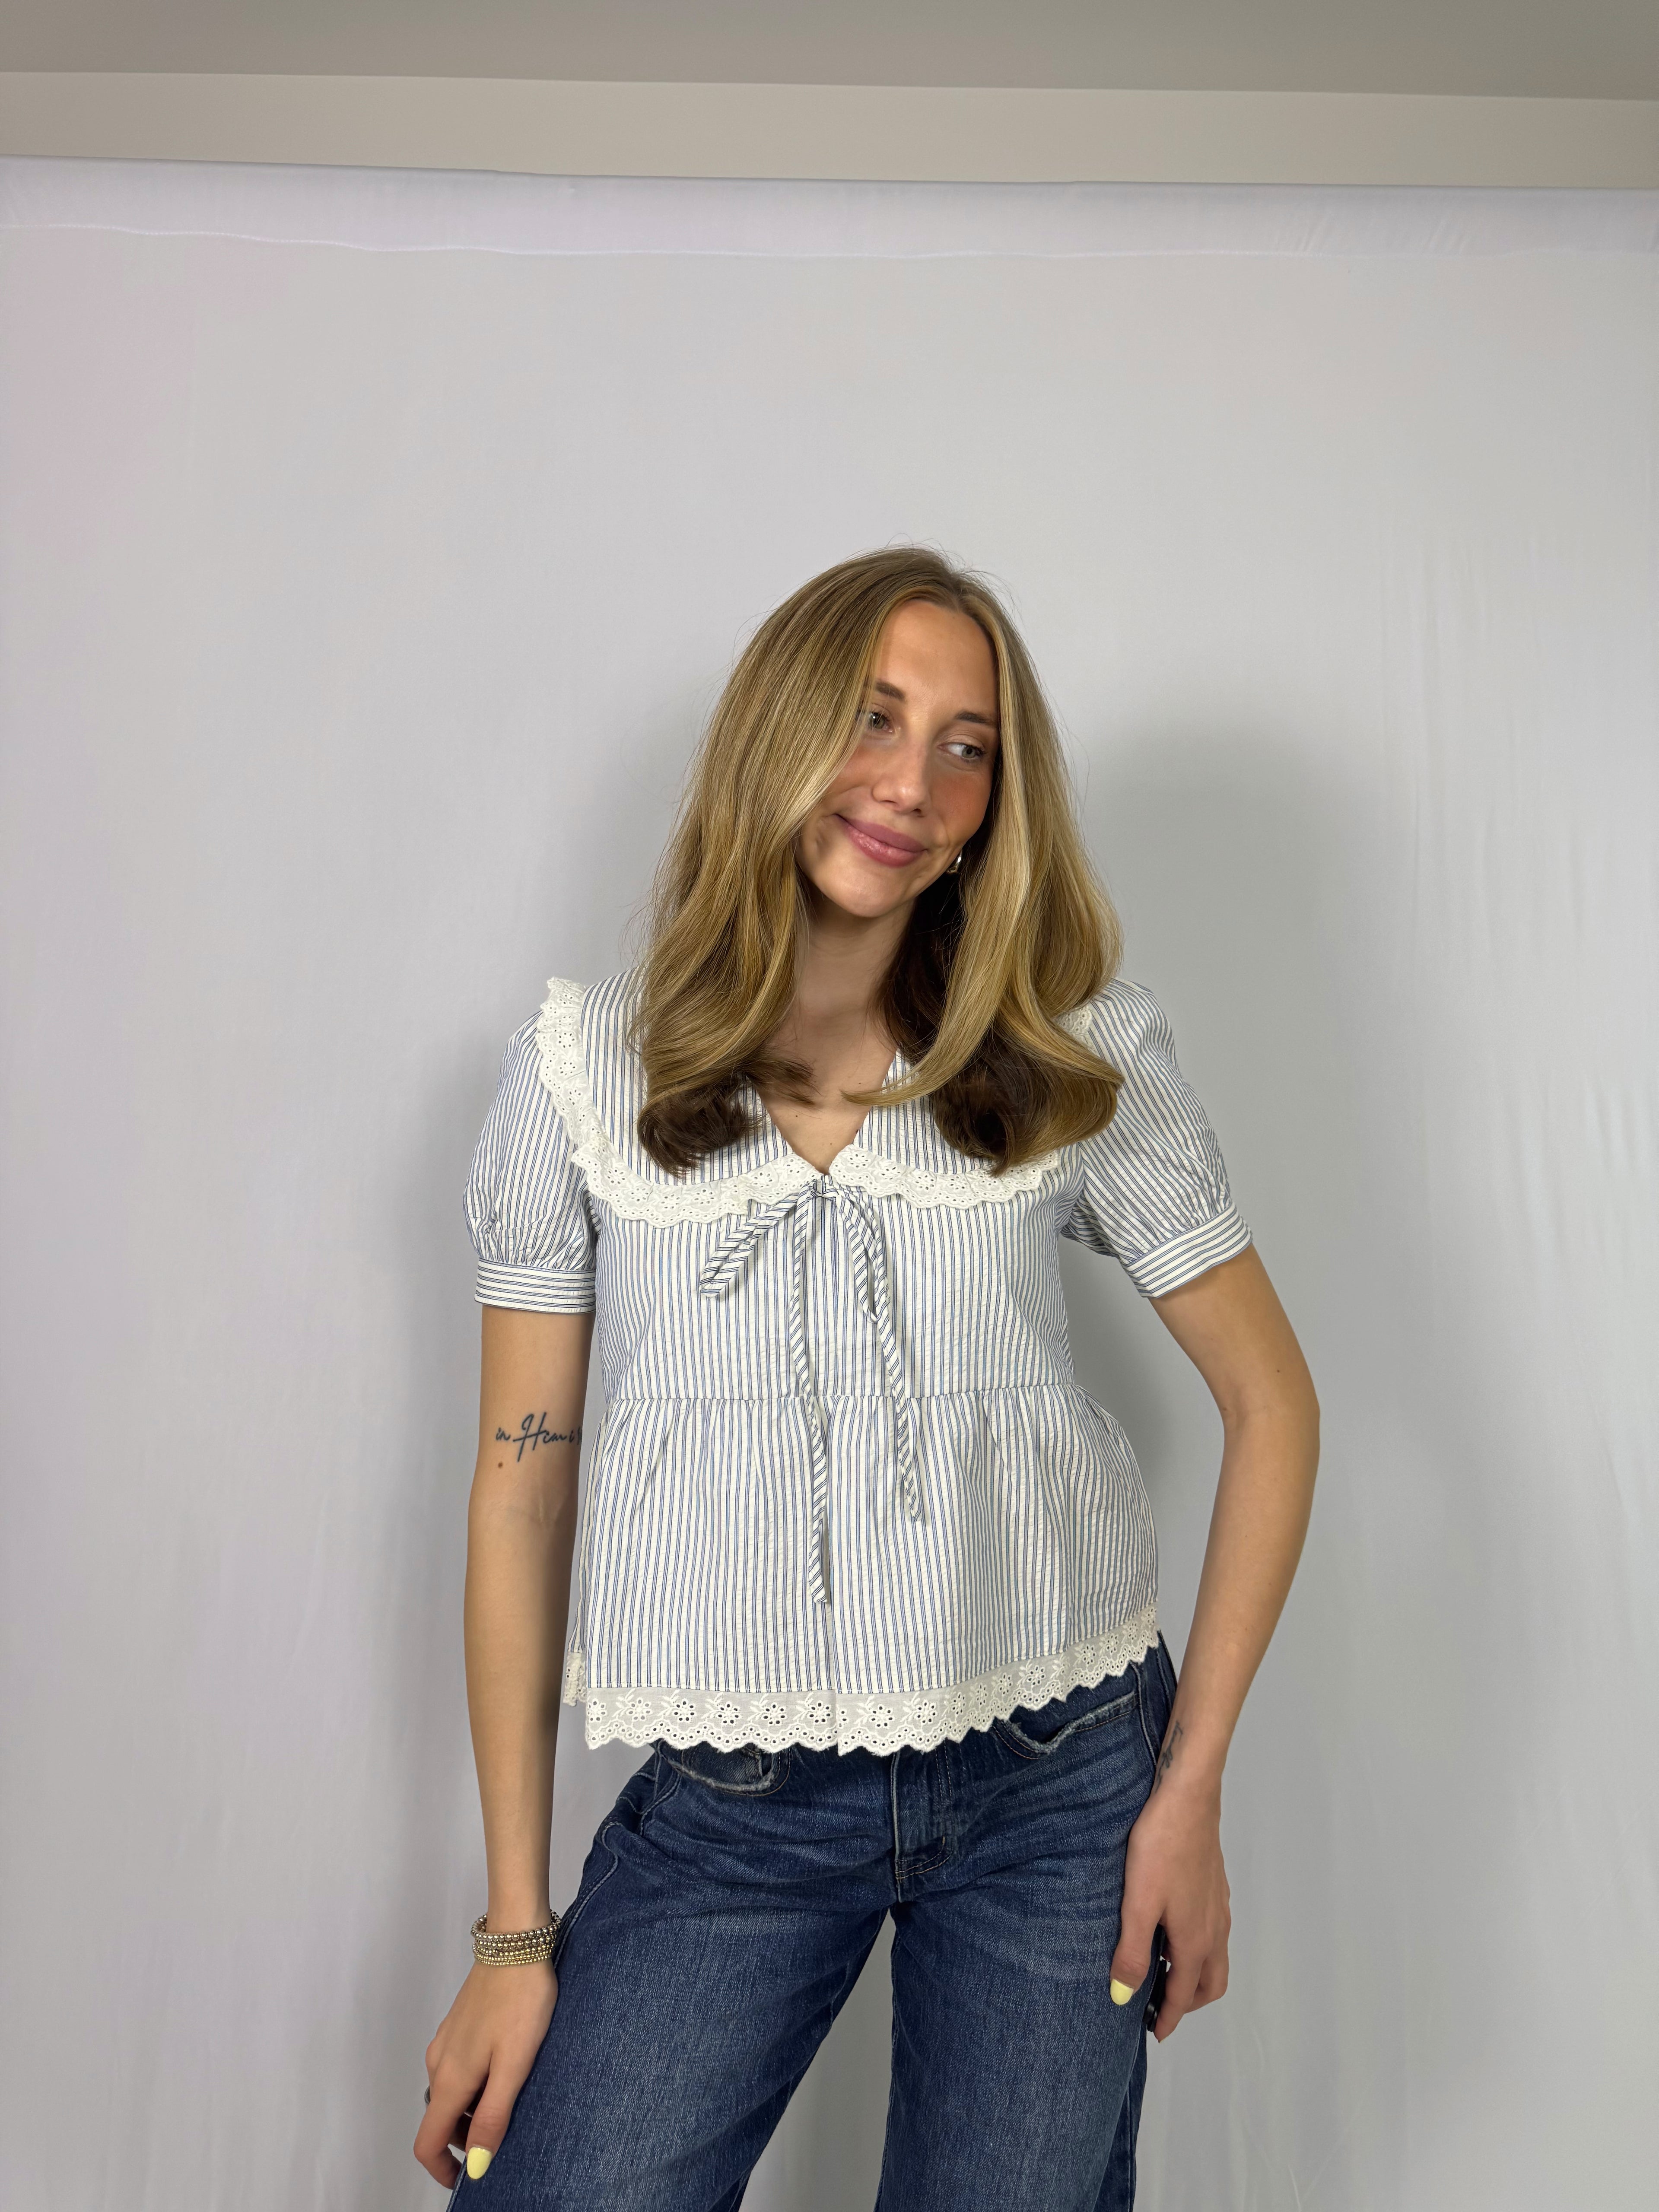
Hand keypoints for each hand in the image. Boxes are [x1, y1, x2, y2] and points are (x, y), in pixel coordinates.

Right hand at [414, 1959, 556, 2186]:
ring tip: (512, 2097)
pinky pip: (457, 2069)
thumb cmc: (520, 2001)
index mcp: (449, 2079)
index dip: (441, 2169)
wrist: (516, 1943)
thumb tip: (476, 2164)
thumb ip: (493, 2116)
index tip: (465, 2180)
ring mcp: (446, 2042)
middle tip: (503, 2136)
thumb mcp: (514, 2066)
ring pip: (450, 2093)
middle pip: (440, 2120)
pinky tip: (506, 2068)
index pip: (427, 2141)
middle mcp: (438, 2063)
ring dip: (471, 2109)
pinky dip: (474, 2083)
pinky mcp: (458, 2026)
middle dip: (464, 2139)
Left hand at [1110, 1765, 1230, 2043]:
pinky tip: (1173, 1929)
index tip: (1156, 2034)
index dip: (1170, 2018)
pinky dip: (1198, 1949)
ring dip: (1195, 1975)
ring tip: (1162, 1970)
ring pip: (1215, 1957)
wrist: (1188, 1797)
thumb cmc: (1161, 1846)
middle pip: (1211, 1983)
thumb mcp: (1138, 1902)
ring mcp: (1218, 1906)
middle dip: (1189, 2003)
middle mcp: (1214, 1928)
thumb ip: (1132, 1952)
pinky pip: (1214, 1933)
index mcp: (1195, 1939)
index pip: (1185, 1994)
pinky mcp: (1214, 1885)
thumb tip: (1124, 1998)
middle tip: (1159, 2007)